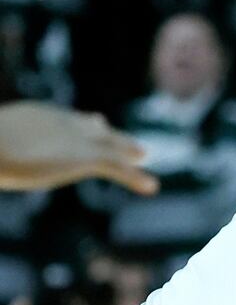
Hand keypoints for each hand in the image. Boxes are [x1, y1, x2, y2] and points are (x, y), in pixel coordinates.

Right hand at [0, 102, 158, 193]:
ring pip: (111, 147)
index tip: (97, 121)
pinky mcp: (86, 157)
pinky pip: (117, 167)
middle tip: (132, 144)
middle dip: (113, 137)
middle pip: (95, 129)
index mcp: (41, 118)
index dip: (86, 123)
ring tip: (143, 157)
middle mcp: (64, 123)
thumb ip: (4, 150)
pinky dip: (135, 177)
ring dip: (128, 153)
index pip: (69, 119)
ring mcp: (77, 139)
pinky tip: (151, 186)